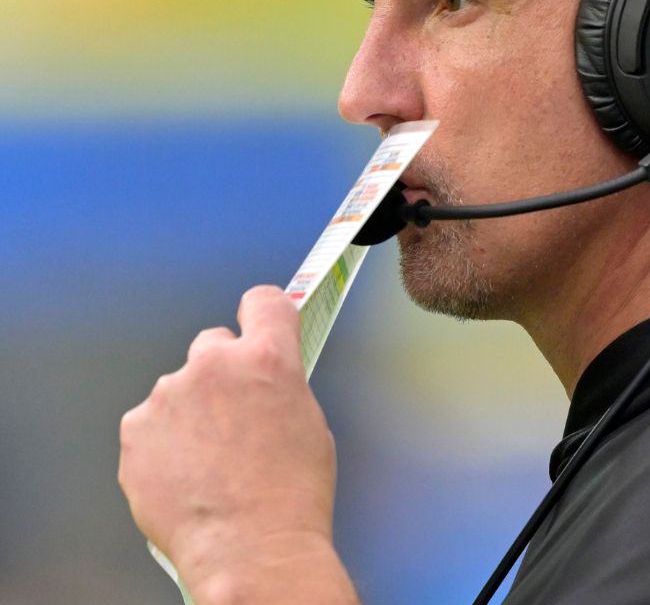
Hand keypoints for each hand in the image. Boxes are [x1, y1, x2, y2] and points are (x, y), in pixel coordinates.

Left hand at [119, 285, 355, 602]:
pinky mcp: (135, 431)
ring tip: (210, 464)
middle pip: (213, 344)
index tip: (259, 327)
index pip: (263, 302)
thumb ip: (280, 387)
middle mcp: (213, 366)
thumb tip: (262, 382)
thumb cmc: (291, 496)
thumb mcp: (309, 424)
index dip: (264, 316)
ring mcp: (167, 397)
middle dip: (222, 372)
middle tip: (234, 417)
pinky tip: (186, 477)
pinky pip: (151, 425)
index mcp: (267, 359)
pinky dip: (164, 445)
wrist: (251, 550)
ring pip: (178, 390)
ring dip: (190, 413)